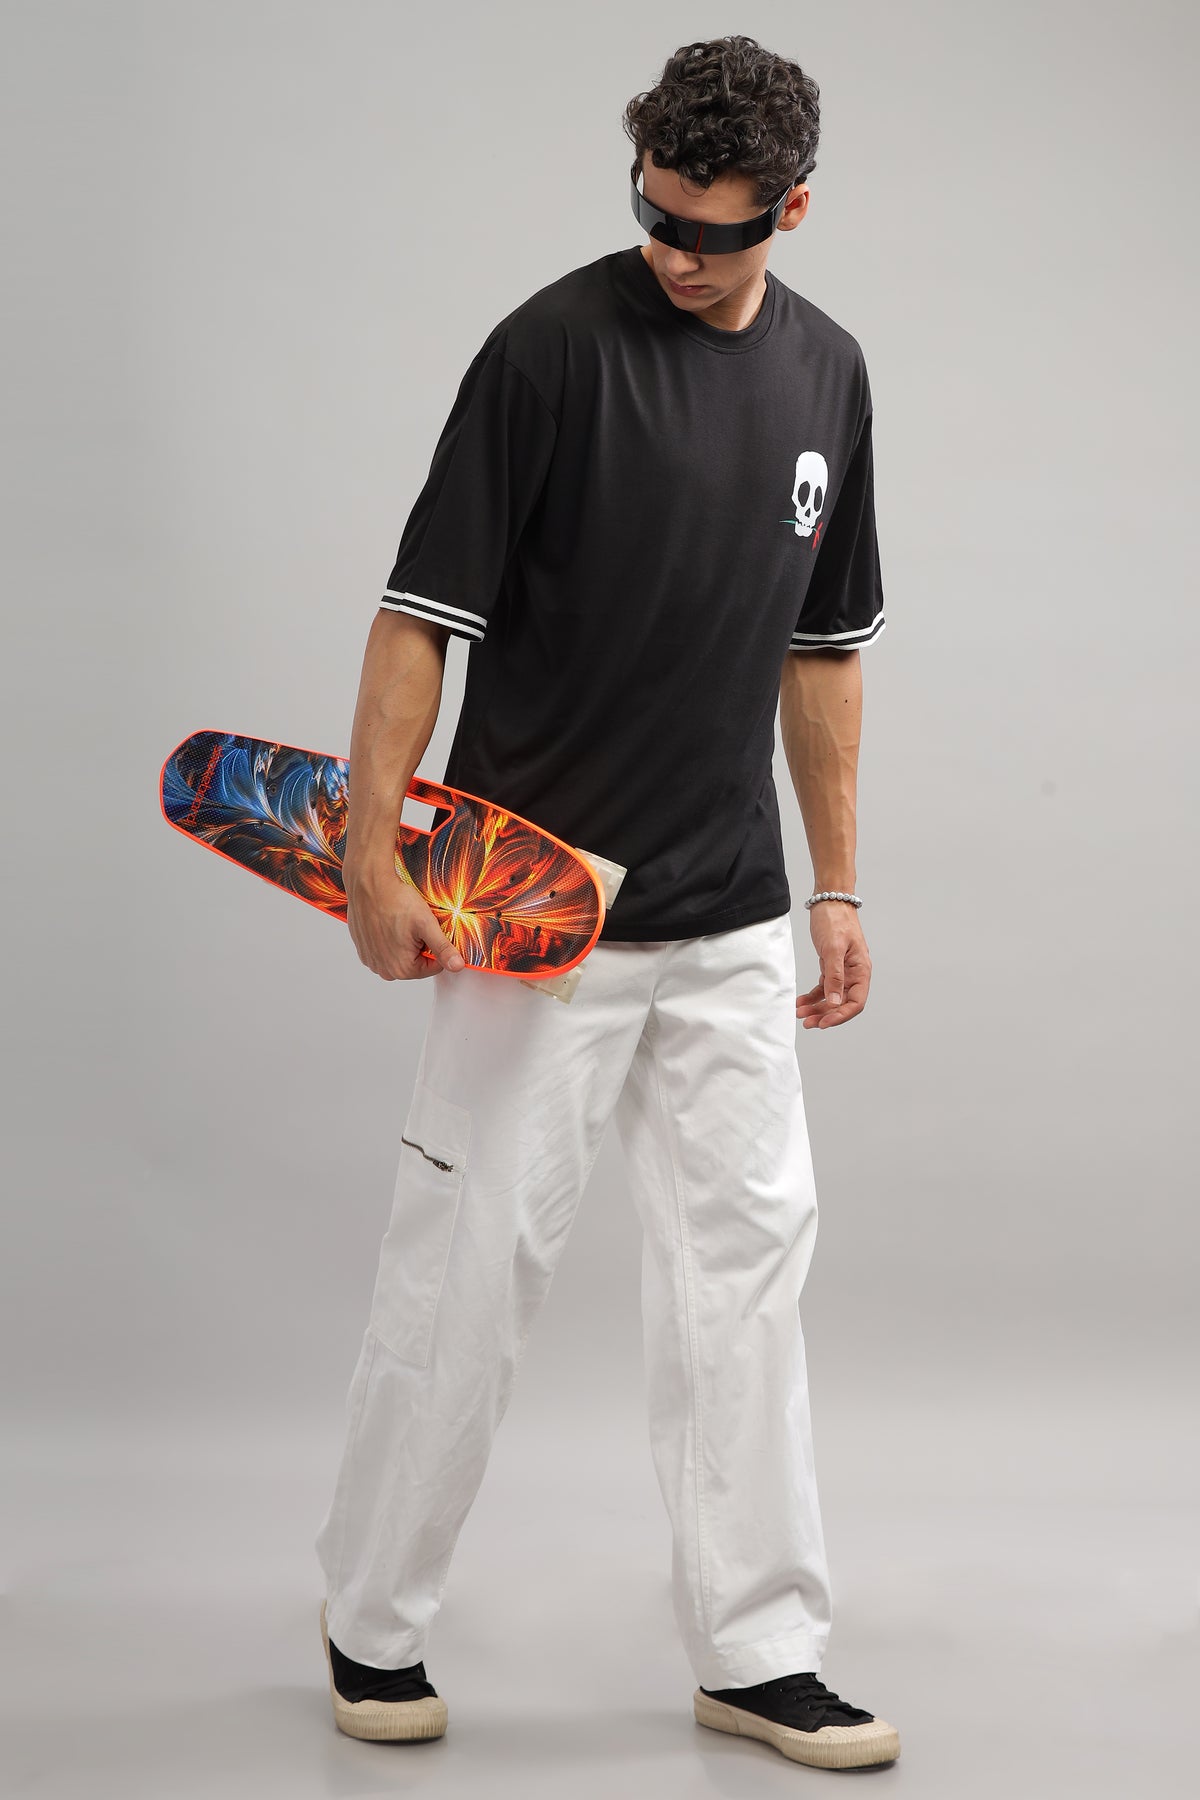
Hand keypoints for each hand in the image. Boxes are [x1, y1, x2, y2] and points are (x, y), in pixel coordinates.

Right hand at [344, 863, 465, 980]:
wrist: (369, 885)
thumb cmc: (394, 901)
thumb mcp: (426, 924)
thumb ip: (443, 948)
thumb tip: (457, 966)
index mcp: (402, 969)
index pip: (434, 966)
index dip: (437, 946)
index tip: (429, 930)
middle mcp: (384, 970)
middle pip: (417, 963)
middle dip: (420, 946)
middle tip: (415, 925)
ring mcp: (372, 961)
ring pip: (401, 957)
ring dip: (405, 943)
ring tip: (401, 923)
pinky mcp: (364, 950)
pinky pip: (385, 951)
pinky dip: (390, 940)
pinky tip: (389, 924)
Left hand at [796, 900, 870, 1027]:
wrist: (828, 900)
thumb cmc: (835, 920)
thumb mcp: (833, 948)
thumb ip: (835, 976)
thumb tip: (836, 1002)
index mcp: (861, 970)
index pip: (855, 1002)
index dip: (840, 1016)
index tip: (824, 1023)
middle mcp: (854, 973)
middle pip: (843, 1003)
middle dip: (825, 1015)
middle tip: (808, 1023)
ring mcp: (843, 971)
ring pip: (832, 997)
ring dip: (817, 1008)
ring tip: (800, 1015)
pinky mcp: (831, 966)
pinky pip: (823, 987)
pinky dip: (812, 996)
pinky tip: (801, 1002)